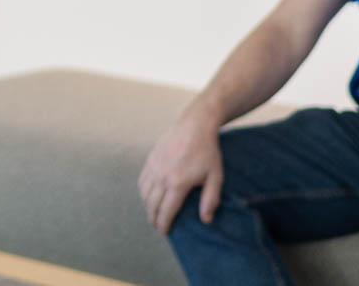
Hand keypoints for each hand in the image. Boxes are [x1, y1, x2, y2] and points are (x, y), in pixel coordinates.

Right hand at [139, 110, 223, 234]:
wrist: (195, 125)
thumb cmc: (208, 152)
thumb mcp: (216, 177)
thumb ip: (210, 199)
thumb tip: (206, 220)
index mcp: (178, 183)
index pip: (166, 211)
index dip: (163, 224)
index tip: (164, 232)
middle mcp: (162, 176)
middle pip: (152, 204)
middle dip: (153, 218)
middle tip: (157, 226)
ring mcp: (154, 166)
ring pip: (144, 193)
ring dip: (147, 206)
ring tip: (153, 213)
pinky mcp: (150, 159)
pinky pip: (142, 180)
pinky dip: (143, 191)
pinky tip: (149, 196)